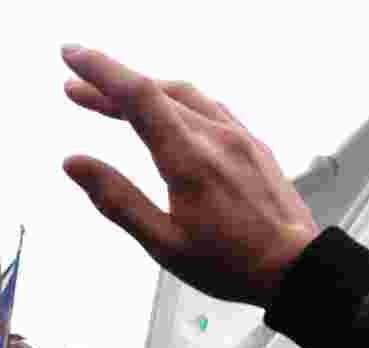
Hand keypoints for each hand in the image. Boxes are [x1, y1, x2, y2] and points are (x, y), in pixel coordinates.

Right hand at [60, 45, 319, 307]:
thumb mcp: (165, 244)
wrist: (297, 269)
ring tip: (118, 100)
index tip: (71, 56)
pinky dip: (182, 103)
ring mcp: (242, 140)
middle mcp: (218, 139)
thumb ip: (118, 200)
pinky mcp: (257, 148)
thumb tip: (75, 163)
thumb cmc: (234, 264)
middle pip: (157, 93)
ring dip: (149, 92)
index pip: (137, 96)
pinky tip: (173, 115)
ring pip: (188, 97)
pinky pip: (214, 110)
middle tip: (77, 89)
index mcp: (190, 159)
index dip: (100, 71)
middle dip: (112, 86)